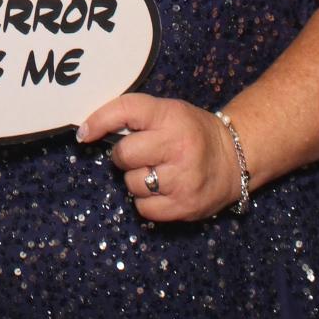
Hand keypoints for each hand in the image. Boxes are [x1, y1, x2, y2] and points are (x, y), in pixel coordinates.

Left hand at [76, 92, 239, 222]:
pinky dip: (146, 201)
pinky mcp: (184, 206)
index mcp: (171, 116)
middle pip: (124, 154)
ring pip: (132, 183)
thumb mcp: (169, 112)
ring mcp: (182, 179)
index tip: (84, 132)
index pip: (126, 110)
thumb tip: (89, 130)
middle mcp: (177, 146)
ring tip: (157, 171)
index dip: (99, 120)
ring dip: (136, 180)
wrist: (234, 160)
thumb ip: (136, 117)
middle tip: (140, 154)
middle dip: (124, 156)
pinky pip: (143, 208)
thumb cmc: (192, 133)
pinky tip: (162, 190)